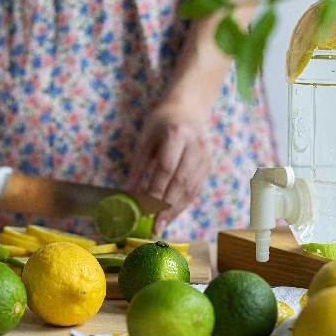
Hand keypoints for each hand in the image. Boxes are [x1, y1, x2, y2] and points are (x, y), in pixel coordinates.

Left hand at [126, 103, 211, 234]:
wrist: (188, 108)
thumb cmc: (161, 122)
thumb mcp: (145, 139)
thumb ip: (137, 167)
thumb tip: (127, 195)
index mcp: (176, 133)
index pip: (166, 169)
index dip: (156, 191)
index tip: (146, 211)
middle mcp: (195, 144)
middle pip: (182, 181)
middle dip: (168, 207)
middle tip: (156, 226)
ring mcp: (205, 154)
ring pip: (192, 188)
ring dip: (177, 209)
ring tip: (163, 224)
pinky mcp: (209, 163)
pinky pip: (197, 187)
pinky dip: (184, 203)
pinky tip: (173, 213)